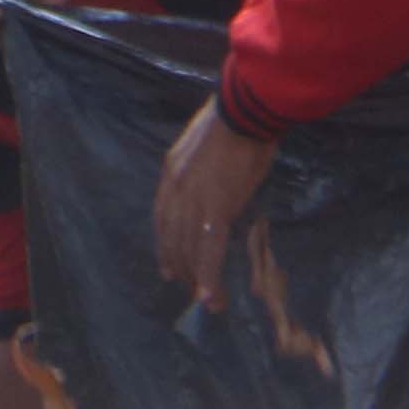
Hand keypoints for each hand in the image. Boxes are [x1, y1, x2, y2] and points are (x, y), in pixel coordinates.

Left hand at [152, 101, 276, 309]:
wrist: (245, 108)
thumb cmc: (237, 118)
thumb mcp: (208, 144)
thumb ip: (204, 167)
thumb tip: (216, 178)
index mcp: (172, 172)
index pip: (163, 218)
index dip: (166, 244)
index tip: (170, 264)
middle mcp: (175, 190)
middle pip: (172, 238)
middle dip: (181, 267)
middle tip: (189, 288)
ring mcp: (193, 200)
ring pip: (190, 249)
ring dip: (197, 279)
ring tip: (206, 300)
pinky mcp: (216, 208)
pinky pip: (210, 250)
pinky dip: (210, 276)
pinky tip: (213, 296)